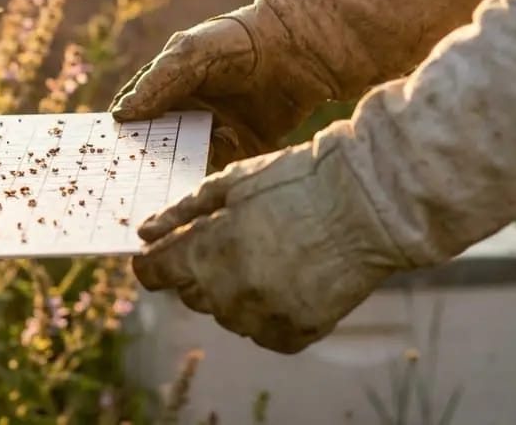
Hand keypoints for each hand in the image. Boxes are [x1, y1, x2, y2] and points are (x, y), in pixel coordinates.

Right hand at [109, 13, 300, 170]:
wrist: (295, 49)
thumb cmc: (235, 41)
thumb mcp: (190, 53)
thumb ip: (156, 82)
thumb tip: (120, 114)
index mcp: (162, 89)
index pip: (132, 116)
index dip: (121, 134)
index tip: (110, 152)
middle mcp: (182, 114)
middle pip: (155, 146)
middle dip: (150, 158)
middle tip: (145, 167)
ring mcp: (208, 134)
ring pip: (184, 161)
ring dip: (186, 160)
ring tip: (200, 141)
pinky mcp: (237, 151)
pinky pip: (218, 168)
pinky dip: (218, 162)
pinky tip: (230, 138)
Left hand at [131, 135, 406, 353]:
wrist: (369, 205)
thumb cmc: (297, 181)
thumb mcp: (232, 183)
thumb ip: (183, 211)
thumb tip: (146, 232)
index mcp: (206, 251)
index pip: (153, 272)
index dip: (154, 261)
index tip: (163, 253)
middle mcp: (229, 292)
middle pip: (190, 294)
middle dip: (201, 270)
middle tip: (237, 239)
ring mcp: (264, 317)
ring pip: (227, 314)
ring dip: (235, 291)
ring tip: (271, 256)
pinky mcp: (296, 333)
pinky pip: (263, 331)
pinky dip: (268, 312)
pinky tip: (290, 280)